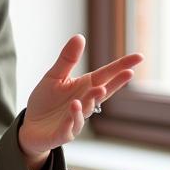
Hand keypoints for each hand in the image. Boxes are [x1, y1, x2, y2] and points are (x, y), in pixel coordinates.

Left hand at [18, 35, 142, 169]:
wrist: (30, 126)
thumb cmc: (45, 101)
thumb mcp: (54, 76)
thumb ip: (67, 60)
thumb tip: (80, 36)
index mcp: (84, 87)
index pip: (106, 75)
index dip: (121, 67)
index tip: (139, 57)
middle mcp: (84, 102)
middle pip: (102, 92)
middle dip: (115, 84)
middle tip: (128, 73)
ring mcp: (76, 119)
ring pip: (86, 109)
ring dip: (92, 99)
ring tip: (98, 89)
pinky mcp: (63, 133)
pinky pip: (70, 125)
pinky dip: (73, 117)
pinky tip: (74, 106)